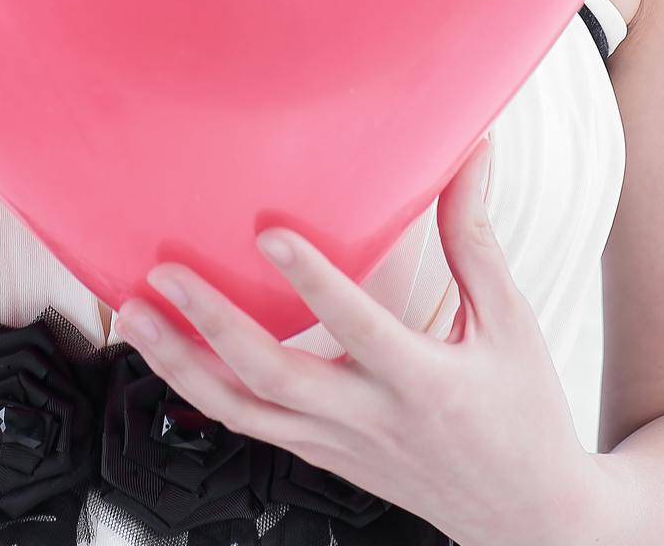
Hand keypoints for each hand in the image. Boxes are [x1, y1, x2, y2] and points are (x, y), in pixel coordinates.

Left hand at [113, 135, 607, 545]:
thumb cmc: (523, 413)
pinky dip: (200, 392)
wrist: (528, 519)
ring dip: (180, 363)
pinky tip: (166, 357)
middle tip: (164, 273)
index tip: (268, 233)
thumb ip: (476, 238)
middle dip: (210, 323)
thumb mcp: (510, 324)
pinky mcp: (319, 458)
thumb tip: (471, 155)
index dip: (311, 282)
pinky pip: (248, 427)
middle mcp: (369, 418)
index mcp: (423, 381)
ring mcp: (336, 445)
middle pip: (273, 376)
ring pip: (242, 411)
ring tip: (135, 315)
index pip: (357, 327)